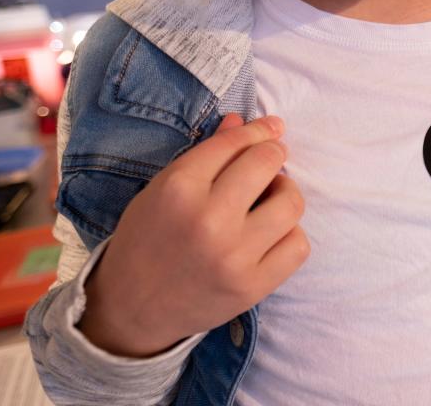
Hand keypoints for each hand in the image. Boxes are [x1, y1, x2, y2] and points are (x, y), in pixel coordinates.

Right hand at [79, 114, 308, 356]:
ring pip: (291, 204)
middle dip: (273, 155)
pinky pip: (298, 245)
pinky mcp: (252, 287)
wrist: (131, 309)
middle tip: (269, 162)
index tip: (272, 128)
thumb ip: (207, 153)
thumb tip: (244, 121)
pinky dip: (290, 235)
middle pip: (267, 163)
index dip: (259, 130)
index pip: (235, 142)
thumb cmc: (148, 240)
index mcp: (179, 189)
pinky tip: (271, 234)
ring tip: (269, 200)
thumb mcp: (163, 189)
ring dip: (285, 194)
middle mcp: (208, 220)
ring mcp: (234, 257)